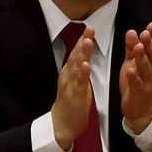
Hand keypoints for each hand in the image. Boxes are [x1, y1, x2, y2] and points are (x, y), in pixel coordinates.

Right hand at [51, 25, 95, 150]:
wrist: (62, 124)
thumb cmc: (71, 102)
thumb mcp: (76, 81)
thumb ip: (79, 67)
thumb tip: (84, 54)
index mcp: (70, 72)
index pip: (77, 53)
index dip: (83, 39)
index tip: (90, 27)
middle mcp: (68, 75)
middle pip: (76, 55)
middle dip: (83, 41)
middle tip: (89, 28)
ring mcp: (70, 85)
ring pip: (76, 67)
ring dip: (82, 53)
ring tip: (87, 41)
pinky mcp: (74, 96)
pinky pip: (78, 84)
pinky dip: (82, 74)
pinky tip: (86, 65)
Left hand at [120, 22, 151, 133]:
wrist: (141, 110)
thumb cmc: (136, 84)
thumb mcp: (132, 63)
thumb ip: (132, 48)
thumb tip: (132, 31)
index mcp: (149, 63)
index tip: (151, 26)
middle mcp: (150, 72)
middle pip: (151, 56)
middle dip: (149, 44)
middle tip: (145, 33)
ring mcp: (146, 83)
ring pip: (146, 69)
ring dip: (142, 58)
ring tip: (138, 47)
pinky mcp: (139, 93)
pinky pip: (137, 85)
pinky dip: (134, 77)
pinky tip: (130, 70)